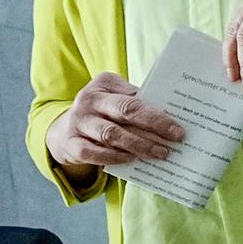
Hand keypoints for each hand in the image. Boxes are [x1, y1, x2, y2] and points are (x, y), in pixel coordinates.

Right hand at [48, 73, 183, 175]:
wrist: (64, 130)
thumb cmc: (101, 113)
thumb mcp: (115, 100)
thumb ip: (136, 105)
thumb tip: (169, 121)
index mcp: (104, 84)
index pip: (134, 98)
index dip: (157, 114)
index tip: (178, 128)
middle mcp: (89, 99)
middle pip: (125, 111)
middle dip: (154, 125)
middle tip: (175, 139)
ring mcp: (78, 121)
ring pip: (111, 134)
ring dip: (138, 145)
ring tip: (159, 153)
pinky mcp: (71, 143)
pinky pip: (92, 152)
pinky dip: (113, 157)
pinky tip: (131, 160)